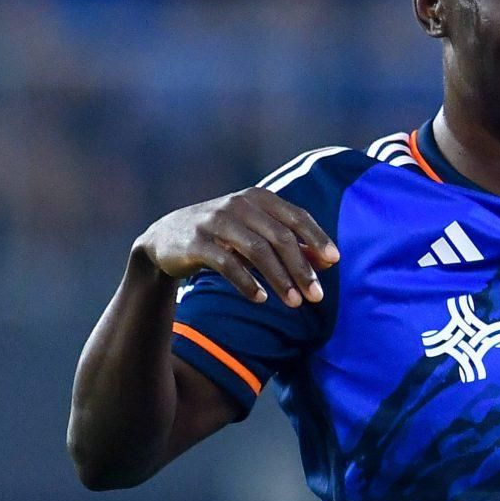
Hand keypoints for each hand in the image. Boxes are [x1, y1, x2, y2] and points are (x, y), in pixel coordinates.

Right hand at [133, 188, 338, 307]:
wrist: (165, 238)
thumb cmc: (222, 237)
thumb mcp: (256, 235)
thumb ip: (290, 244)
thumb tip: (327, 261)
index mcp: (258, 198)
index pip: (296, 216)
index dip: (317, 238)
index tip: (334, 261)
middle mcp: (238, 204)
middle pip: (280, 237)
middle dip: (301, 268)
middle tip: (317, 296)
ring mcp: (216, 221)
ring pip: (257, 250)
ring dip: (279, 279)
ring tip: (294, 302)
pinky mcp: (196, 242)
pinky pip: (228, 263)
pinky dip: (248, 283)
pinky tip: (261, 299)